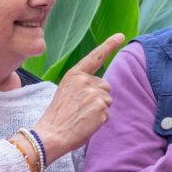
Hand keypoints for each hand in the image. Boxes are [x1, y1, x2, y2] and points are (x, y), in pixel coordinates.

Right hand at [34, 33, 124, 161]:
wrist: (51, 134)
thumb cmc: (58, 116)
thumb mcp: (67, 91)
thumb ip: (83, 84)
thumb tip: (102, 87)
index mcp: (74, 74)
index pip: (95, 57)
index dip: (109, 45)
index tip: (120, 36)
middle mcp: (86, 81)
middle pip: (105, 86)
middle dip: (98, 96)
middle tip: (80, 109)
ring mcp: (94, 94)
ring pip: (107, 100)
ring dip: (99, 109)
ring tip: (81, 116)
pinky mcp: (101, 108)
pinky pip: (108, 113)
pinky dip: (100, 120)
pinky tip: (86, 123)